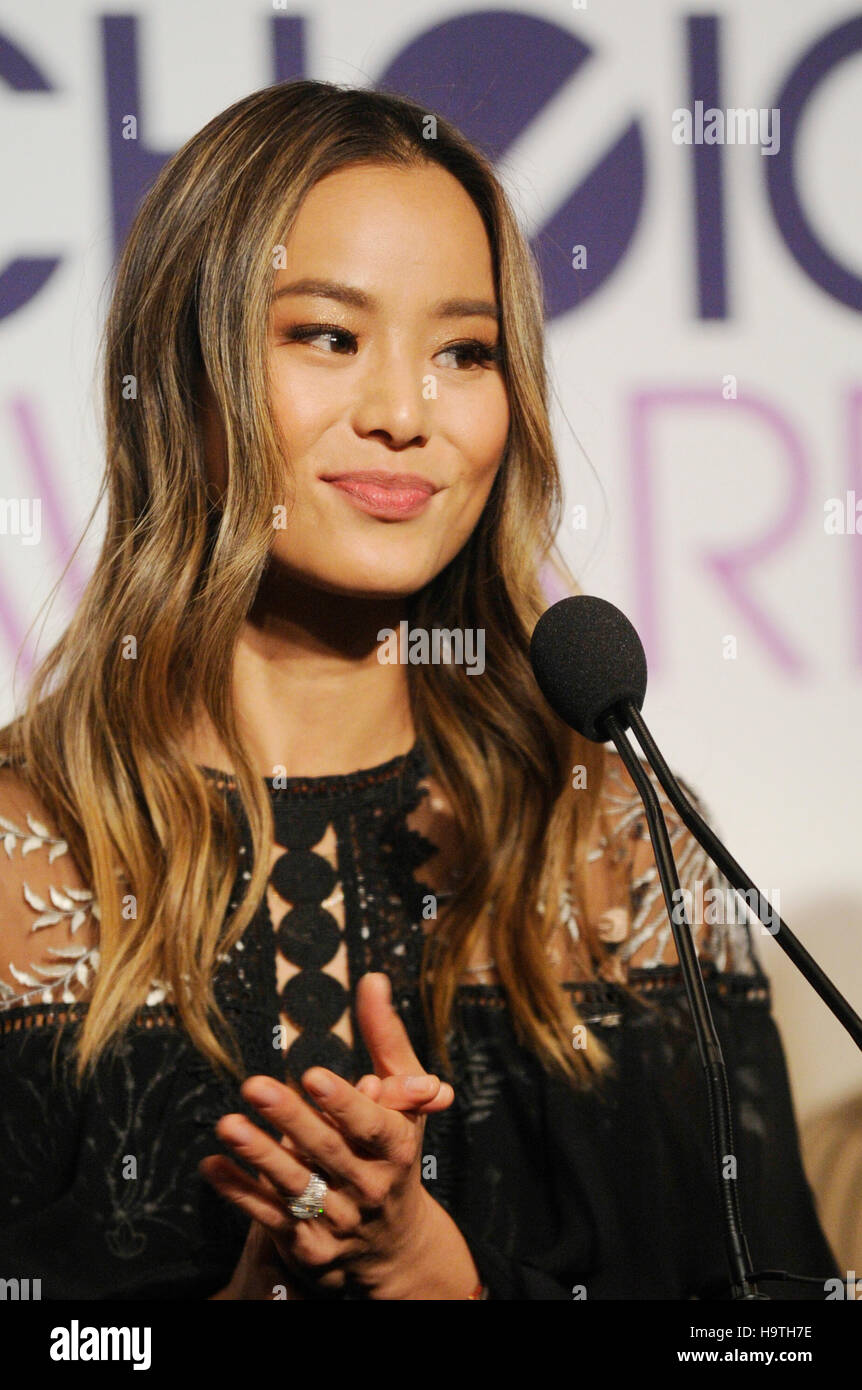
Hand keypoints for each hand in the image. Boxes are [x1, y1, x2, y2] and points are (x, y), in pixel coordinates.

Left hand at [200, 973, 475, 1298]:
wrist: (393, 1244)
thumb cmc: (392, 1149)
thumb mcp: (402, 1097)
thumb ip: (386, 1040)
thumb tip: (372, 980)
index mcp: (396, 1149)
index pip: (372, 1126)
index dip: (342, 1103)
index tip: (312, 1075)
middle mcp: (370, 1188)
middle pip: (328, 1153)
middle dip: (290, 1120)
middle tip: (254, 1086)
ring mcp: (339, 1222)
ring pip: (296, 1187)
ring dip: (260, 1156)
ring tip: (229, 1125)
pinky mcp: (308, 1247)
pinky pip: (270, 1218)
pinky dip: (241, 1193)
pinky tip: (213, 1166)